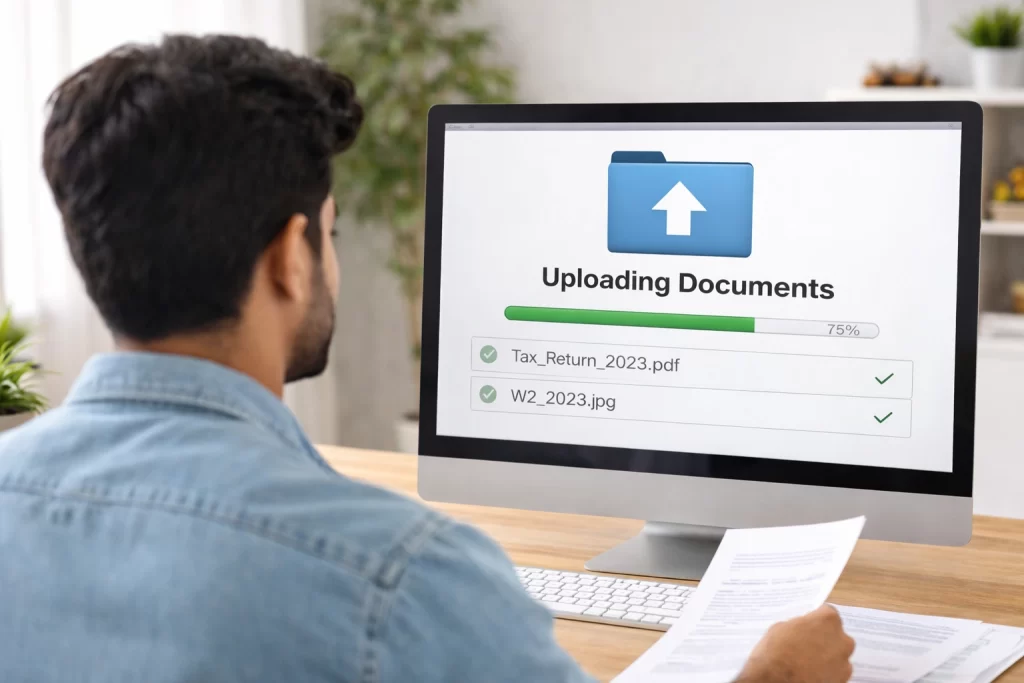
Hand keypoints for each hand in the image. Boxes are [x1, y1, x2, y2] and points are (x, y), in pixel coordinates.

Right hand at [737, 605, 854, 682]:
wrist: (776, 682)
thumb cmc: (776, 652)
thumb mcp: (781, 628)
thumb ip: (799, 626)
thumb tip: (803, 630)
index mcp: (828, 620)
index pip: (827, 612)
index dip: (816, 619)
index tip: (808, 625)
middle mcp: (842, 639)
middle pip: (836, 634)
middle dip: (824, 638)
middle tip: (806, 644)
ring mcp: (844, 662)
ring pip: (837, 654)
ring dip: (826, 656)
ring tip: (806, 662)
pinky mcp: (843, 680)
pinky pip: (836, 672)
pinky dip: (827, 672)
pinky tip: (810, 673)